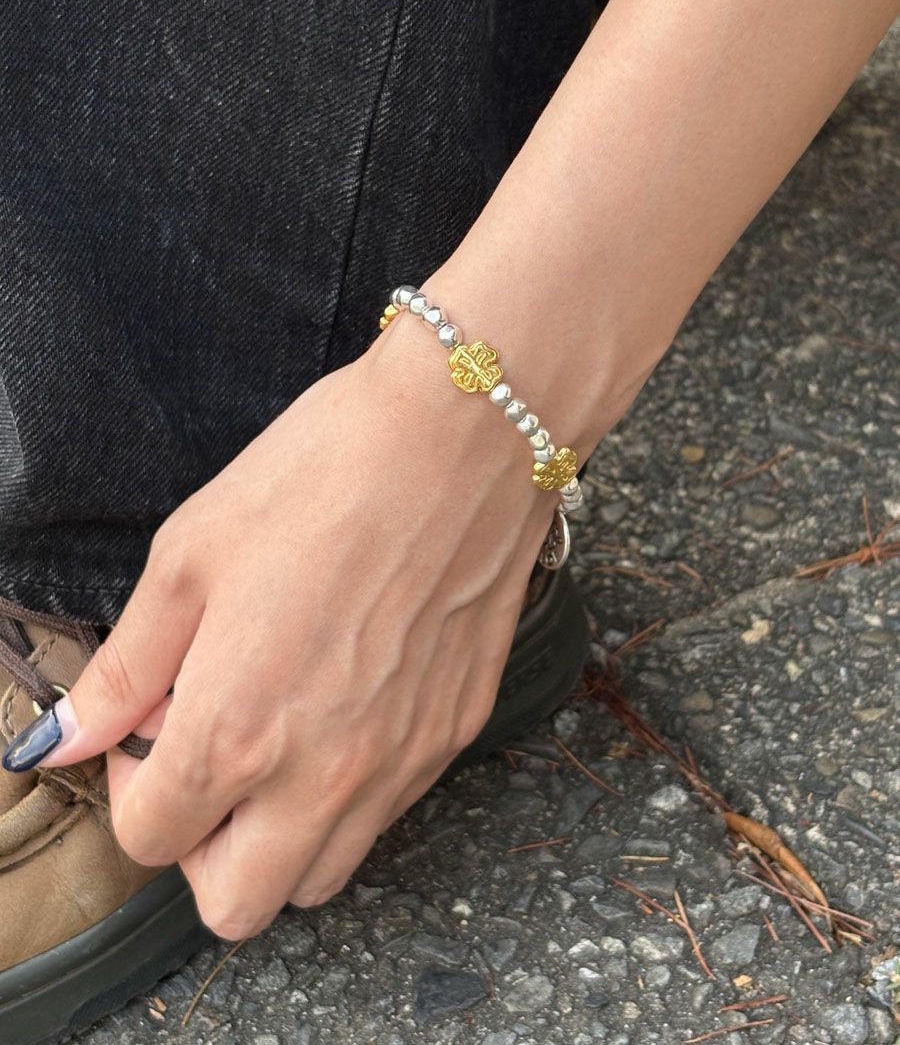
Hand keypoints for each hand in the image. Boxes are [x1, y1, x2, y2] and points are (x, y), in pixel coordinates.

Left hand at [39, 317, 553, 938]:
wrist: (465, 436)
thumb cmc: (323, 475)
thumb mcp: (192, 555)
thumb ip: (124, 670)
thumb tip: (62, 741)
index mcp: (237, 729)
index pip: (151, 838)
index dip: (132, 784)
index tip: (153, 722)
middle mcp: (324, 773)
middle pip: (238, 903)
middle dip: (200, 846)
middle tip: (206, 754)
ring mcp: (400, 762)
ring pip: (322, 876)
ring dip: (279, 835)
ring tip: (280, 734)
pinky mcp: (455, 733)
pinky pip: (390, 811)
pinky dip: (351, 791)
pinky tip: (347, 698)